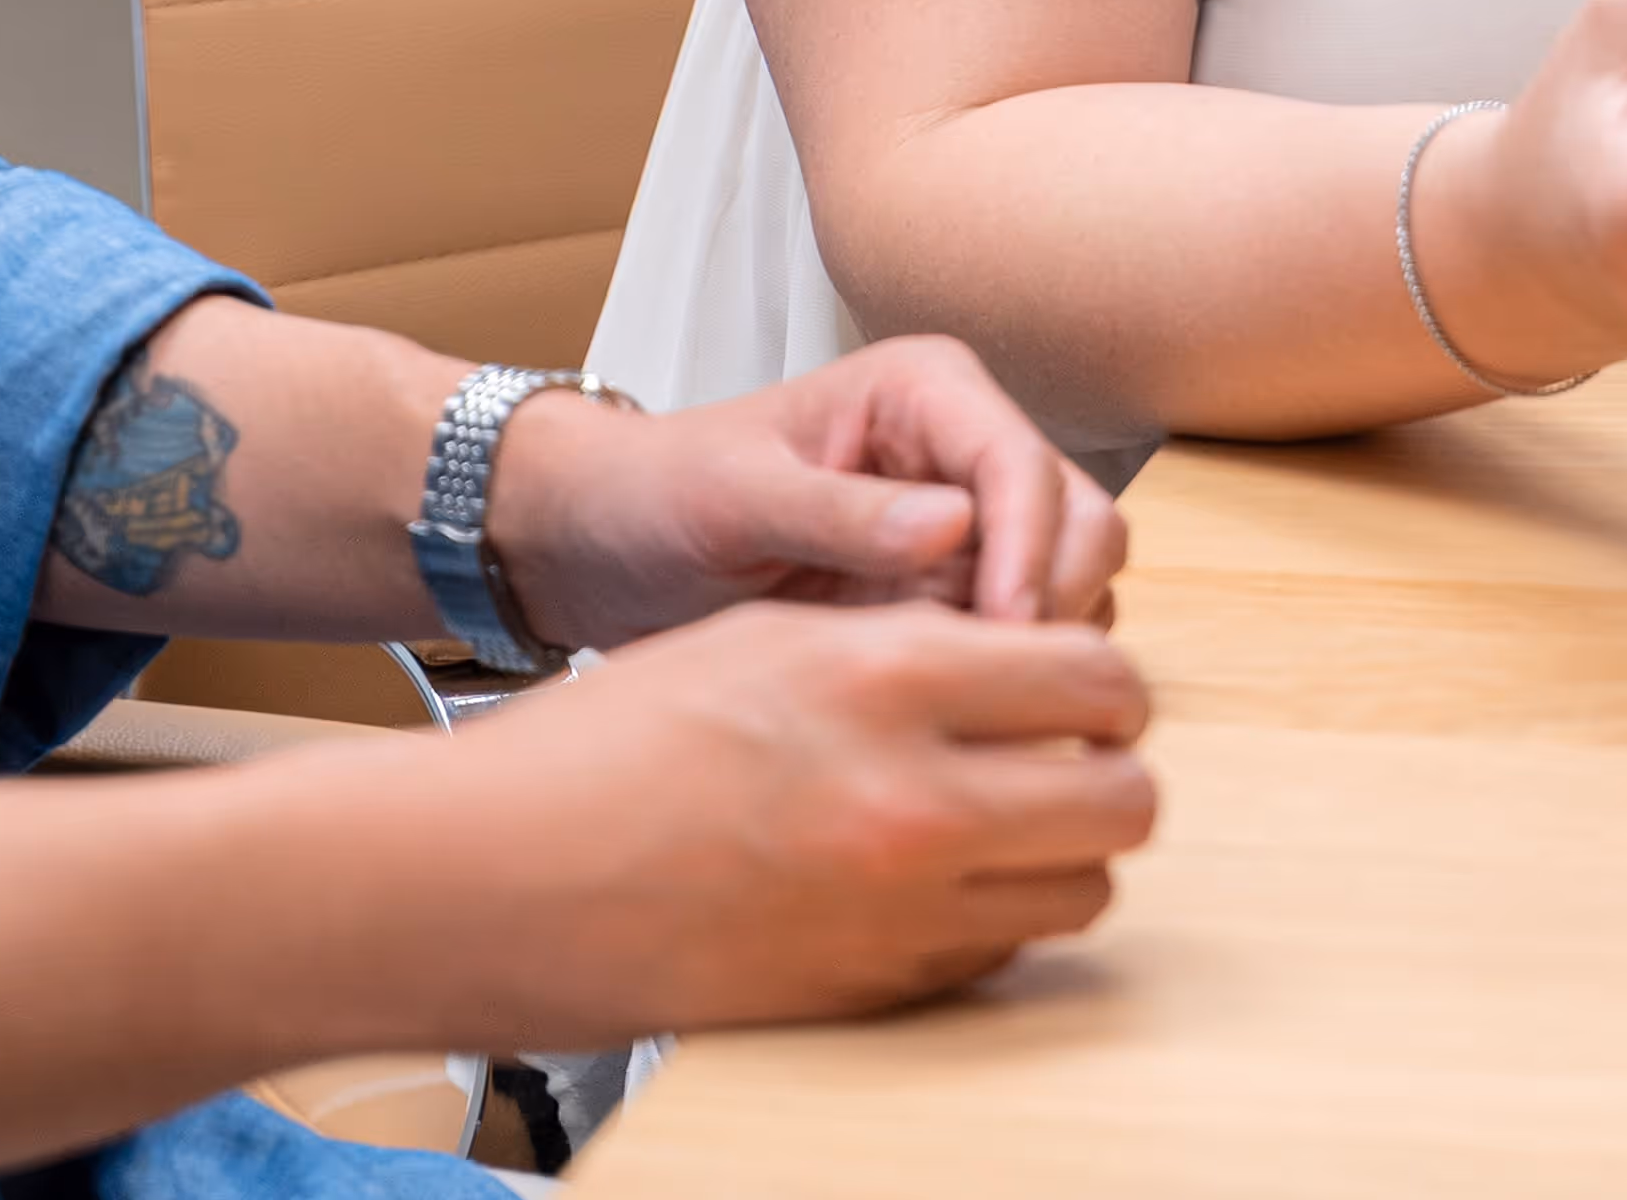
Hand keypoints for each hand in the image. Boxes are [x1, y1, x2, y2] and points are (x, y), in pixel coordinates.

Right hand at [410, 600, 1157, 1039]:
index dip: (1101, 675)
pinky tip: (924, 880)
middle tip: (1062, 753)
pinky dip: (991, 917)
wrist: (500, 879)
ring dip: (1059, 850)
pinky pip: (1002, 954)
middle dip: (1107, 769)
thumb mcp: (768, 633)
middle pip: (1126, 797)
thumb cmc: (609, 744)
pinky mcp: (873, 993)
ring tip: (995, 818)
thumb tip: (1019, 648)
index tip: (1078, 682)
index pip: (1098, 674)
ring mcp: (899, 912)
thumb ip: (911, 636)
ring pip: (1083, 888)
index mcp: (886, 676)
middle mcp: (913, 799)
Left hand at [487, 336, 1127, 648]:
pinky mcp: (949, 596)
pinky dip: (998, 675)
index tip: (1002, 630)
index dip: (1028, 549)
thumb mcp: (731, 498)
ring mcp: (965, 529)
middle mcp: (963, 449)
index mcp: (924, 391)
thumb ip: (836, 511)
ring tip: (938, 687)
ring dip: (1028, 644)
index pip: (1023, 465)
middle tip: (986, 678)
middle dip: (1051, 600)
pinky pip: (1018, 641)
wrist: (604, 546)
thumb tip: (954, 526)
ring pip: (1070, 587)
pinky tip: (928, 703)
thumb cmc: (654, 493)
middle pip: (1079, 523)